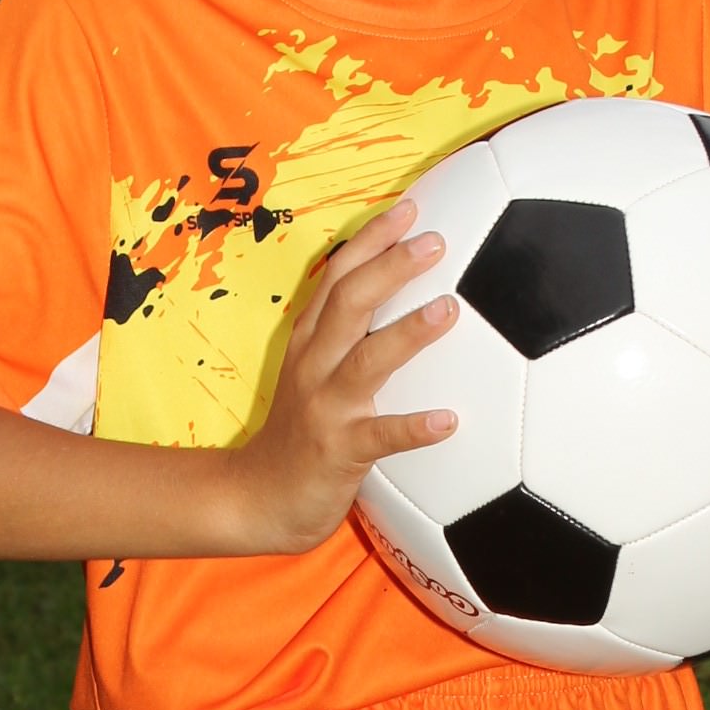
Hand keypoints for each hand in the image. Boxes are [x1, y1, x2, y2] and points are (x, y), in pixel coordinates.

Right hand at [228, 200, 458, 552]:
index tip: (409, 209)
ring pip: (366, 361)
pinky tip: (450, 421)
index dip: (371, 241)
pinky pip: (381, 437)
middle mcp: (313, 366)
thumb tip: (410, 302)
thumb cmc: (303, 434)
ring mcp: (325, 407)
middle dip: (390, 267)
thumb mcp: (316, 374)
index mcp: (309, 342)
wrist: (259, 499)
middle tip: (435, 241)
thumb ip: (351, 338)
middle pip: (348, 303)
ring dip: (407, 333)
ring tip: (448, 309)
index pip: (336, 278)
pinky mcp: (338, 451)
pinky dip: (414, 428)